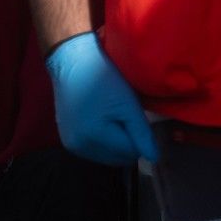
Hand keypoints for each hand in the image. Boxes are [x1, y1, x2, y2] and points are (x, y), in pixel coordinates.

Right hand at [45, 32, 158, 165]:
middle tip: (124, 117)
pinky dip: (101, 141)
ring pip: (106, 156)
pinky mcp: (66, 139)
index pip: (132, 153)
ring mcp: (71, 144)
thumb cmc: (102, 78)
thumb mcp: (128, 105)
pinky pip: (92, 150)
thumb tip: (154, 158)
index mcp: (95, 138)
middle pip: (118, 158)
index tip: (134, 117)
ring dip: (114, 144)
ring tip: (111, 118)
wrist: (71, 61)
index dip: (138, 136)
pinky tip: (99, 122)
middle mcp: (80, 147)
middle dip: (126, 142)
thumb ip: (142, 134)